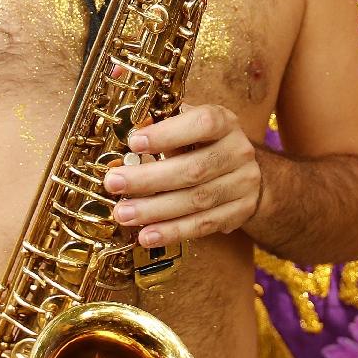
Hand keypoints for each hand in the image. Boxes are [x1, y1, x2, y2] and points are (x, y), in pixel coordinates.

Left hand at [109, 103, 263, 247]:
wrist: (242, 169)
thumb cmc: (204, 143)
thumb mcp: (188, 125)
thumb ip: (163, 126)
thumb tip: (131, 133)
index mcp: (225, 122)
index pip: (203, 123)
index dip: (168, 134)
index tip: (134, 143)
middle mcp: (238, 151)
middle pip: (194, 169)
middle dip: (149, 179)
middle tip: (114, 184)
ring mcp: (243, 184)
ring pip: (197, 201)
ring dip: (156, 210)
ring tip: (124, 214)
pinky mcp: (240, 211)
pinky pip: (204, 225)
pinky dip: (173, 232)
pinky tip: (148, 235)